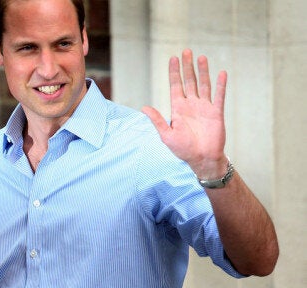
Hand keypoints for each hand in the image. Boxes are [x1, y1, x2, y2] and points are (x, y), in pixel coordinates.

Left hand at [142, 49, 227, 177]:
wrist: (202, 159)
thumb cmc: (183, 149)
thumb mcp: (166, 135)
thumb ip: (157, 120)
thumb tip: (144, 108)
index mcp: (178, 108)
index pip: (175, 86)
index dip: (174, 72)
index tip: (173, 58)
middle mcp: (191, 105)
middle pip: (189, 81)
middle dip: (187, 66)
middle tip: (186, 51)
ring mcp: (204, 107)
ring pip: (203, 85)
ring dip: (203, 71)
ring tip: (201, 57)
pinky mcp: (216, 113)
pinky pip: (219, 96)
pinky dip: (221, 85)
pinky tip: (222, 73)